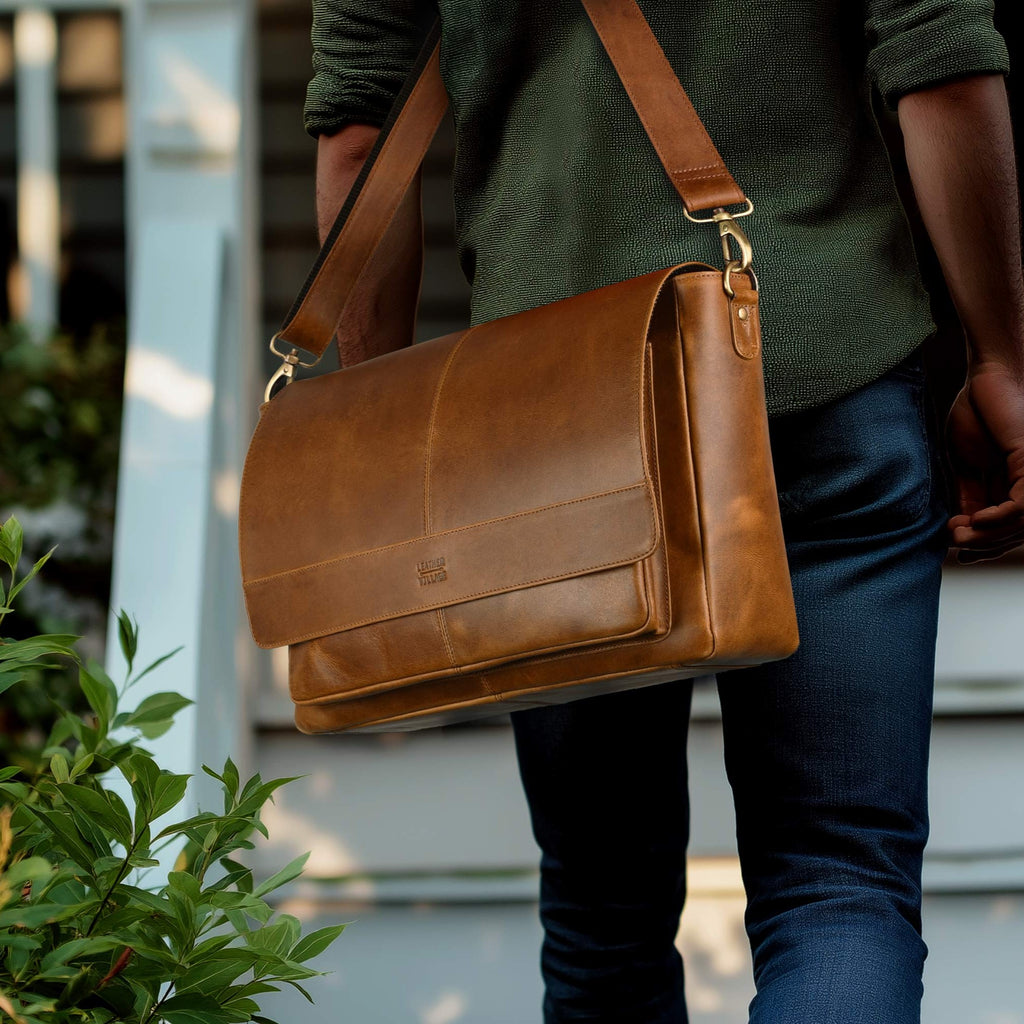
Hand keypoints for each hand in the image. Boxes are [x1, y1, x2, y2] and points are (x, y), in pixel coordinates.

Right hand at [944, 359, 1023, 562]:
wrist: (991, 374)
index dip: (984, 542)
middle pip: (1016, 530)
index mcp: (1017, 481)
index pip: (1007, 524)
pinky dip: (997, 520)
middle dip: (984, 543)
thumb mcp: (966, 461)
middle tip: (954, 541)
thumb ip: (969, 493)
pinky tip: (974, 520)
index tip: (955, 545)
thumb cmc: (979, 408)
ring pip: (1021, 525)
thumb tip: (963, 527)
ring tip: (959, 533)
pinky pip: (1022, 507)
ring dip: (988, 536)